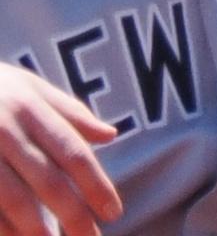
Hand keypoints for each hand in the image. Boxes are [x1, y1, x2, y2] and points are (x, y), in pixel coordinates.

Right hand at [0, 64, 119, 235]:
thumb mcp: (28, 87)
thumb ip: (69, 112)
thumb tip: (111, 135)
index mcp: (30, 108)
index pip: (73, 153)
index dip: (96, 185)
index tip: (113, 212)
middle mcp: (5, 130)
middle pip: (49, 181)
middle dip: (74, 214)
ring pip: (14, 199)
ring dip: (36, 228)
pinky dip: (3, 227)